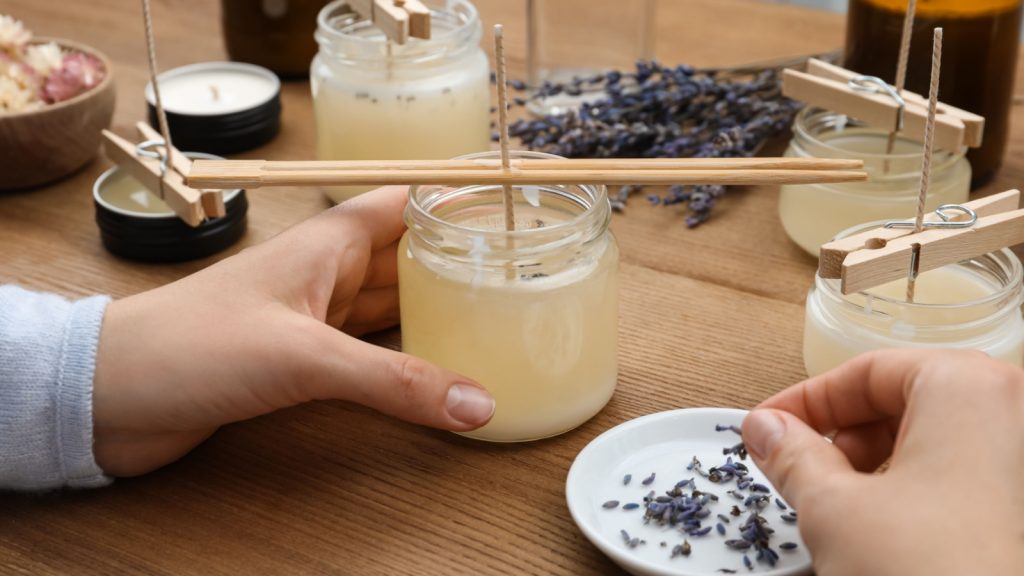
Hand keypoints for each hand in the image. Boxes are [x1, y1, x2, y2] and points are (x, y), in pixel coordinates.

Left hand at [92, 186, 494, 476]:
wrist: (111, 395)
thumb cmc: (190, 345)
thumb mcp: (303, 356)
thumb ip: (394, 382)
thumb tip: (476, 404)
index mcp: (329, 244)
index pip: (407, 203)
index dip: (456, 200)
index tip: (513, 211)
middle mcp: (327, 274)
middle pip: (410, 258)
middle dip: (460, 264)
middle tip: (524, 277)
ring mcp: (314, 318)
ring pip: (393, 308)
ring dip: (436, 315)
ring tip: (497, 321)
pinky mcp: (301, 361)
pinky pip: (370, 353)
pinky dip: (405, 362)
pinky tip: (437, 375)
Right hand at [742, 349, 1023, 575]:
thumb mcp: (834, 510)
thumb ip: (790, 456)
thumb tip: (765, 429)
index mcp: (969, 388)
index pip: (867, 372)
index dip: (804, 402)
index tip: (766, 429)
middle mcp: (1014, 414)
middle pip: (902, 403)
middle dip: (840, 439)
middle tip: (794, 471)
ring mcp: (1023, 465)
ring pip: (932, 442)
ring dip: (872, 469)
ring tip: (835, 511)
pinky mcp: (1021, 510)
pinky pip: (961, 478)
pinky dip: (914, 493)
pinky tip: (882, 533)